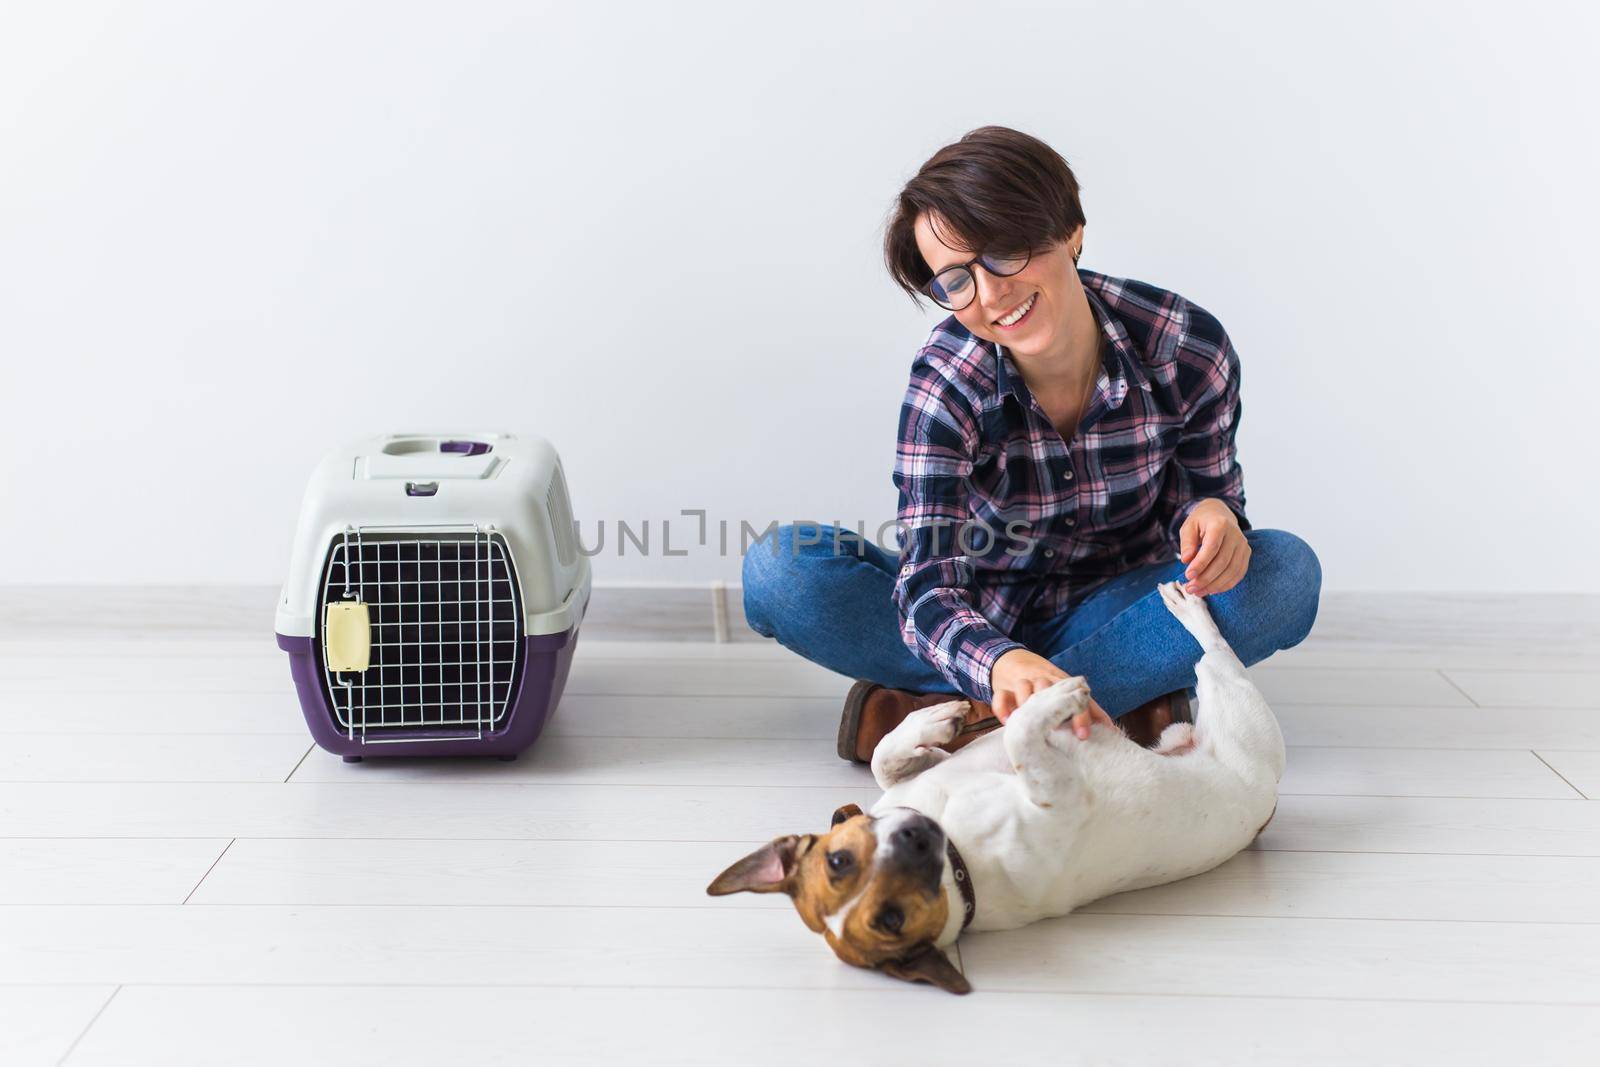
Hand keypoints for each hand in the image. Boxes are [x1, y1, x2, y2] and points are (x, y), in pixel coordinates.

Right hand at [989, 648, 1114, 737]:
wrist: (1011, 660)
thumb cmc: (1045, 681)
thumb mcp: (1067, 690)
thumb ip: (1087, 707)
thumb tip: (1112, 728)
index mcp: (1062, 681)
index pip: (1074, 694)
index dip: (1081, 714)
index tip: (1084, 736)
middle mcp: (1043, 679)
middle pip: (1051, 690)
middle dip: (1057, 710)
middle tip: (1062, 733)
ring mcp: (1022, 682)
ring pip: (1025, 688)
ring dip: (1028, 705)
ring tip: (1033, 727)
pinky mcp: (1003, 688)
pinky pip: (1001, 696)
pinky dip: (1003, 708)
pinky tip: (1008, 723)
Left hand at [1178, 498, 1251, 596]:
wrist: (1219, 514)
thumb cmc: (1201, 522)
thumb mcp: (1188, 527)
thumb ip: (1187, 543)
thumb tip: (1186, 560)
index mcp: (1220, 524)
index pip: (1212, 547)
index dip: (1200, 563)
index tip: (1188, 575)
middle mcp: (1235, 535)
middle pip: (1222, 562)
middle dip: (1205, 578)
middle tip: (1190, 588)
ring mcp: (1243, 545)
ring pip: (1232, 570)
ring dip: (1214, 585)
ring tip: (1198, 592)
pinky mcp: (1246, 554)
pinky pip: (1238, 574)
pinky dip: (1225, 585)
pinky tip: (1211, 590)